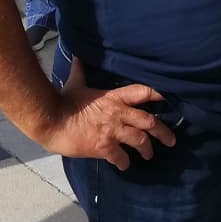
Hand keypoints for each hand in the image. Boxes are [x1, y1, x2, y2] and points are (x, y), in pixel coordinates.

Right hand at [40, 59, 177, 171]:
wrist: (50, 120)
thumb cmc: (63, 101)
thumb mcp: (75, 83)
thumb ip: (80, 71)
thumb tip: (77, 56)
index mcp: (114, 97)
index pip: (143, 92)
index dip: (158, 94)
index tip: (169, 99)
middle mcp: (118, 113)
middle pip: (149, 121)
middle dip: (162, 132)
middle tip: (170, 140)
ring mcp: (112, 131)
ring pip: (140, 140)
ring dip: (146, 149)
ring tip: (149, 155)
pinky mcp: (103, 147)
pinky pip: (121, 157)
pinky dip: (124, 163)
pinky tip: (124, 165)